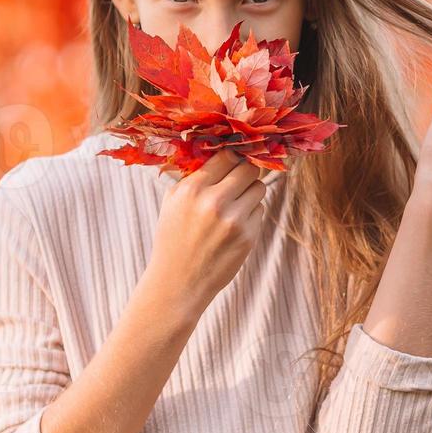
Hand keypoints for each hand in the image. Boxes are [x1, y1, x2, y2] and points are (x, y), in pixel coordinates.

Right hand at [144, 149, 268, 314]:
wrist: (178, 281)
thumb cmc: (173, 238)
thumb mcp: (172, 202)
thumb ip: (193, 176)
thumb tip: (218, 151)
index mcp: (192, 189)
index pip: (227, 156)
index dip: (233, 157)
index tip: (234, 161)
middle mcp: (214, 201)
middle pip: (248, 168)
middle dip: (245, 172)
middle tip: (238, 181)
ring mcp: (234, 219)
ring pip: (258, 188)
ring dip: (249, 193)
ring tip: (234, 205)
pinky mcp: (248, 236)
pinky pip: (259, 210)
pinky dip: (250, 214)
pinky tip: (234, 225)